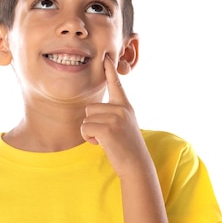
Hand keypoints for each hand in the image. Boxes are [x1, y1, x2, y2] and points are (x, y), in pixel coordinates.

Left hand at [80, 55, 149, 176]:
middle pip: (90, 108)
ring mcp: (115, 117)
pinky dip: (89, 138)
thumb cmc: (127, 147)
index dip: (110, 71)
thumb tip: (92, 111)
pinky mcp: (107, 128)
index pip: (116, 85)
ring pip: (86, 118)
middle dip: (92, 123)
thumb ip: (113, 114)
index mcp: (125, 106)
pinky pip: (85, 128)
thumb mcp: (124, 125)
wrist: (136, 165)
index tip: (106, 57)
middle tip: (107, 136)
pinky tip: (102, 144)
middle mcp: (121, 108)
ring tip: (106, 140)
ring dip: (90, 132)